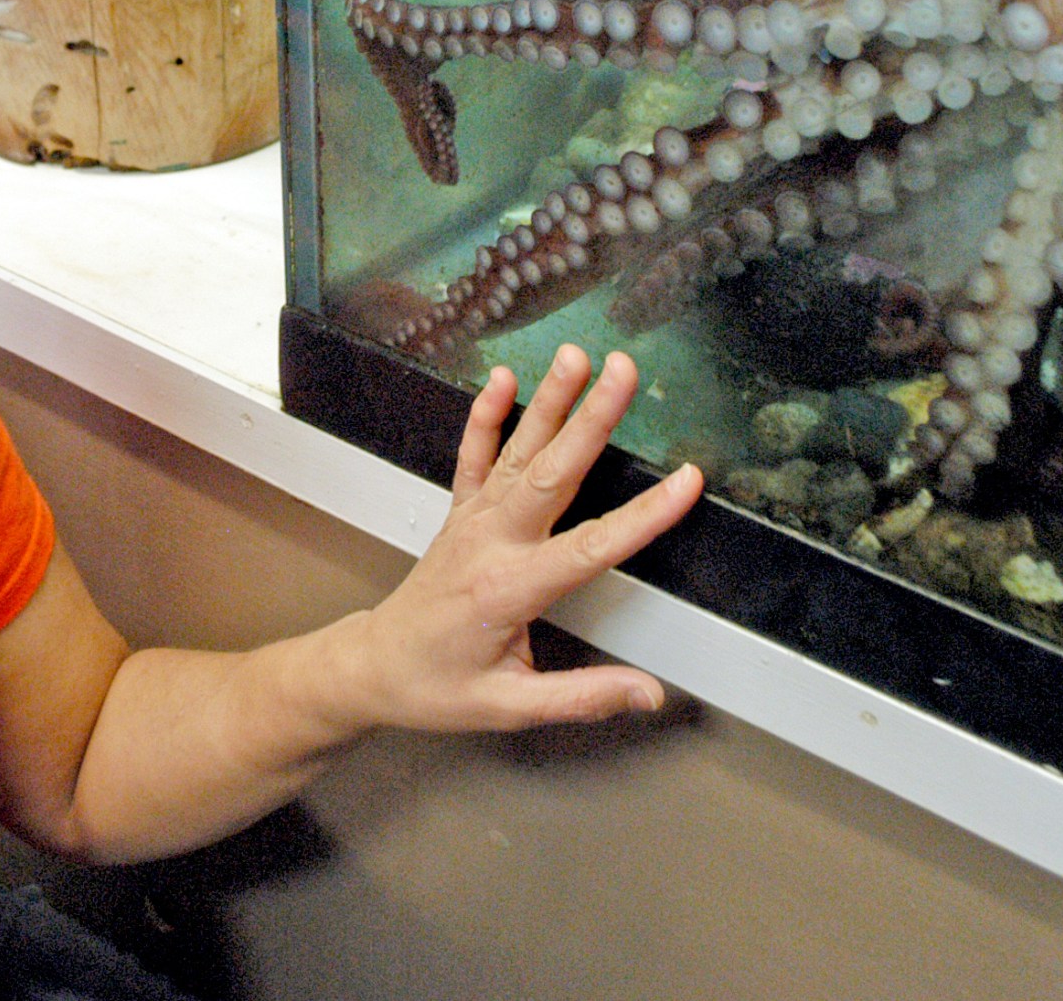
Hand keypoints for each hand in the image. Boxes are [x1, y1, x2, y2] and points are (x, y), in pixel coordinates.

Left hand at [339, 345, 704, 733]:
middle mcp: (491, 543)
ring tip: (576, 354)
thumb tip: (649, 694)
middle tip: (623, 371)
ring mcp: (472, 521)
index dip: (643, 516)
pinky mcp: (458, 513)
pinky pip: (472, 456)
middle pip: (552, 474)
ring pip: (517, 452)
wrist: (374, 666)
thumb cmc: (438, 689)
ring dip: (549, 400)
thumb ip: (583, 697)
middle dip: (591, 419)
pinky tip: (502, 377)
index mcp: (509, 590)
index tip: (688, 482)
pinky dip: (485, 415)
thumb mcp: (510, 707)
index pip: (590, 548)